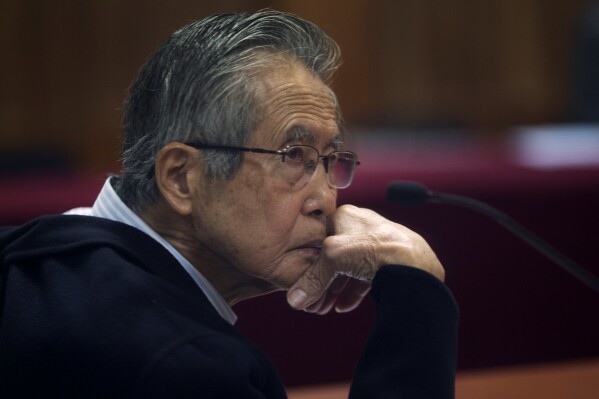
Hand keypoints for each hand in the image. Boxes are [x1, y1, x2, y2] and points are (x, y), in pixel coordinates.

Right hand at [287, 205, 443, 312]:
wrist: (415, 265)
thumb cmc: (375, 248)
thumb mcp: (334, 259)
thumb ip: (312, 279)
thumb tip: (295, 299)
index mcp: (345, 216)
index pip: (317, 239)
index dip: (307, 264)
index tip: (300, 285)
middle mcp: (361, 227)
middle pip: (332, 257)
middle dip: (320, 282)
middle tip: (311, 303)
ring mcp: (376, 244)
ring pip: (348, 269)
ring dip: (334, 290)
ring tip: (324, 308)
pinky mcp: (389, 261)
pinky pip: (365, 277)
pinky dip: (352, 292)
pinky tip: (343, 306)